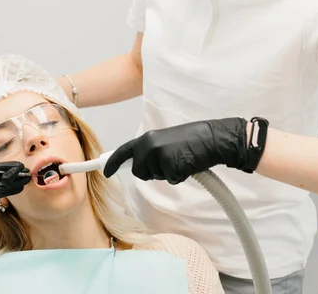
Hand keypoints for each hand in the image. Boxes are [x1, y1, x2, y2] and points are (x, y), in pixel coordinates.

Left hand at [104, 118, 258, 184]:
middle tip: (169, 162)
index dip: (112, 162)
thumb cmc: (193, 140)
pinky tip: (188, 164)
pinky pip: (170, 180)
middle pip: (139, 171)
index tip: (105, 171)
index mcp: (147, 137)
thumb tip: (139, 164)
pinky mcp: (170, 166)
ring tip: (181, 159)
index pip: (125, 151)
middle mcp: (149, 145)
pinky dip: (180, 177)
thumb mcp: (166, 140)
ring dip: (167, 174)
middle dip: (151, 173)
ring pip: (154, 177)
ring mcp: (159, 155)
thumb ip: (151, 150)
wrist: (213, 138)